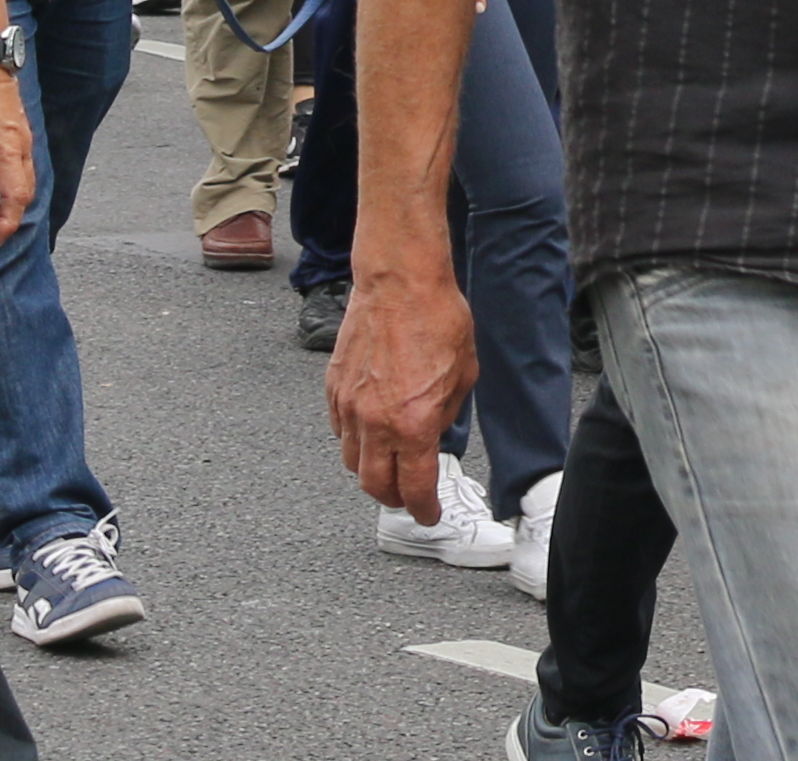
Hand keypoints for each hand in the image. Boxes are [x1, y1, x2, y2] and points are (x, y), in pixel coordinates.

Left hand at [0, 53, 35, 253]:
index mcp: (5, 147)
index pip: (15, 194)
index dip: (7, 222)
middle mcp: (20, 145)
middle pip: (22, 192)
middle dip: (4, 218)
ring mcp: (22, 138)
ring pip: (23, 179)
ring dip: (6, 202)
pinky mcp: (17, 132)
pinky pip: (19, 166)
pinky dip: (8, 184)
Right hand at [324, 256, 480, 519]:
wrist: (399, 283)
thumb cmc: (438, 319)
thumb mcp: (463, 374)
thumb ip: (446, 414)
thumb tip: (434, 433)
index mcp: (413, 425)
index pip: (414, 488)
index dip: (423, 509)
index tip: (429, 514)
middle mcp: (375, 423)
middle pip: (374, 485)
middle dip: (393, 498)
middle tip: (407, 496)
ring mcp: (349, 407)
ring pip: (351, 462)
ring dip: (370, 471)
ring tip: (387, 464)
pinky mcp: (333, 389)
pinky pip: (339, 430)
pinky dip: (353, 440)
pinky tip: (369, 431)